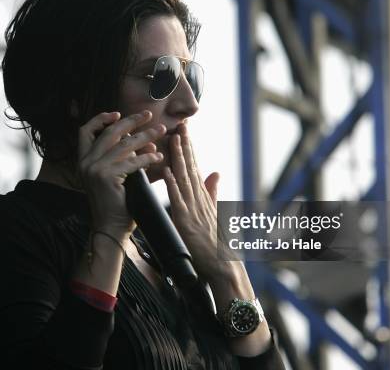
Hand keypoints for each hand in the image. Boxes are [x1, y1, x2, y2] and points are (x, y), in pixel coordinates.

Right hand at [78, 110, 166, 238]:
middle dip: (131, 121)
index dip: (100, 119)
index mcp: (83, 160)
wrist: (111, 227)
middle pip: (109, 132)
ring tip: (161, 131)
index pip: (85, 131)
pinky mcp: (106, 176)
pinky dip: (147, 157)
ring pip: (124, 144)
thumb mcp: (114, 175)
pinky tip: (158, 156)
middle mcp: (85, 163)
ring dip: (146, 136)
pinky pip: (132, 161)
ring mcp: (94, 169)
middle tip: (149, 115)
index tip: (118, 113)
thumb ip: (121, 156)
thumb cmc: (117, 203)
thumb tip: (144, 139)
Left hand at [162, 123, 221, 282]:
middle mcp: (199, 198)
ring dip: (178, 157)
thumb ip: (212, 191)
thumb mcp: (214, 211)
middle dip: (184, 144)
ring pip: (185, 178)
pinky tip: (167, 172)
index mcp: (203, 196)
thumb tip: (215, 171)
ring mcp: (194, 209)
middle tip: (180, 124)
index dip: (188, 147)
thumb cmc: (217, 242)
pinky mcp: (187, 222)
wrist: (223, 266)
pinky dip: (172, 185)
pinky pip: (178, 200)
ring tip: (173, 138)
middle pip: (190, 166)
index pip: (195, 166)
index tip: (183, 129)